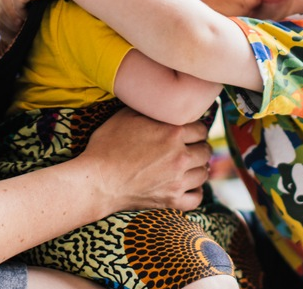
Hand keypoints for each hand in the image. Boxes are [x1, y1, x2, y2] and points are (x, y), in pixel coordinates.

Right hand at [77, 108, 211, 211]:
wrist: (96, 180)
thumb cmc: (107, 145)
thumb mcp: (125, 116)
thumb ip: (150, 108)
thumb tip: (161, 102)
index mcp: (172, 133)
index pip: (201, 129)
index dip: (194, 129)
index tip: (188, 132)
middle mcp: (180, 156)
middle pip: (205, 151)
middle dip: (199, 147)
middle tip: (189, 147)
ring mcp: (178, 181)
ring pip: (204, 173)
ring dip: (198, 168)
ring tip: (188, 165)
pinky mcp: (171, 201)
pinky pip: (197, 198)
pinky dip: (195, 192)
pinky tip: (188, 185)